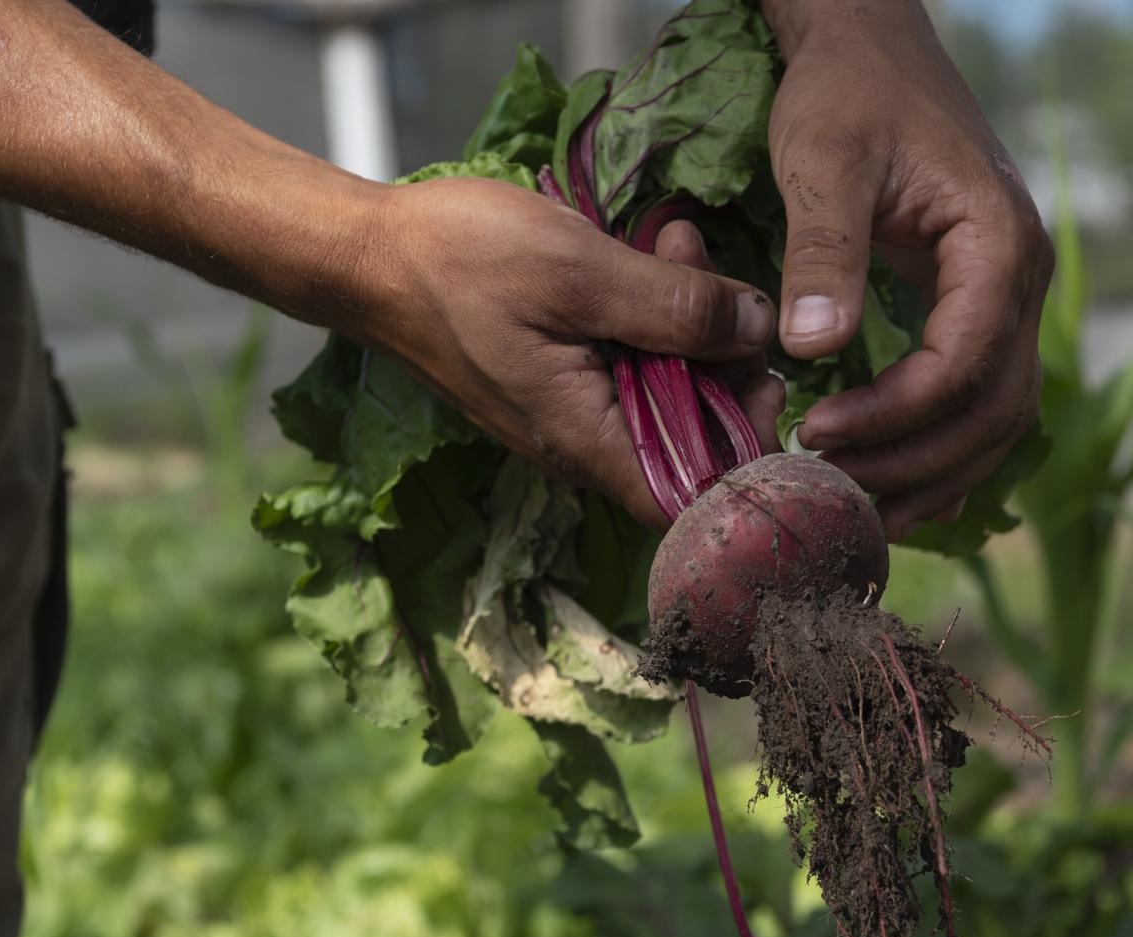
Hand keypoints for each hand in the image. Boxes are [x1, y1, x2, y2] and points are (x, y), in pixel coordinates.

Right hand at [350, 177, 778, 523]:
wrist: (368, 252)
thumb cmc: (459, 262)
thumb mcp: (581, 273)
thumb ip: (676, 307)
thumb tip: (759, 332)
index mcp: (586, 439)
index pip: (693, 496)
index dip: (745, 451)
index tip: (764, 376)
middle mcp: (582, 441)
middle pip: (691, 435)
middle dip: (724, 358)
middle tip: (721, 281)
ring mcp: (570, 408)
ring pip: (665, 387)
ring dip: (691, 321)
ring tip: (681, 244)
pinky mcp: (562, 373)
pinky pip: (630, 360)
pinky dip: (654, 312)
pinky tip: (654, 253)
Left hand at [765, 1, 1052, 539]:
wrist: (869, 47)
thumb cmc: (847, 91)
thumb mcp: (823, 158)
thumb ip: (824, 251)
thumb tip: (815, 348)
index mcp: (999, 243)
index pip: (966, 362)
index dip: (896, 414)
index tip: (818, 434)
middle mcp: (1021, 280)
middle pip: (994, 410)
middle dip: (915, 463)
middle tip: (832, 491)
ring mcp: (1006, 300)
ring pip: (995, 420)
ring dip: (930, 474)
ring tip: (857, 511)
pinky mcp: (976, 311)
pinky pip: (976, 401)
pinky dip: (938, 452)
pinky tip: (889, 486)